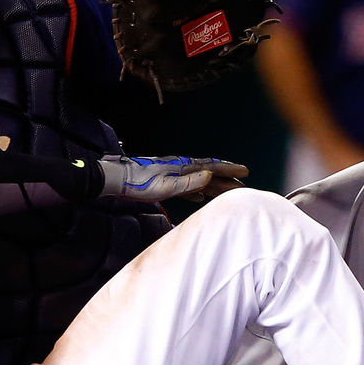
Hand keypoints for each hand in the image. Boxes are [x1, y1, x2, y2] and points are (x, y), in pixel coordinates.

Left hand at [98, 155, 248, 202]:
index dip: (230, 170)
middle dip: (227, 178)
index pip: (212, 167)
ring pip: (199, 179)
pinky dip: (197, 191)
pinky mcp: (165, 182)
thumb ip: (189, 182)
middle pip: (209, 172)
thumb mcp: (166, 186)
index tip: (245, 171)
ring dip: (215, 185)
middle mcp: (180, 168)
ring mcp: (173, 174)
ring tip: (227, 190)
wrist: (117, 180)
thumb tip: (211, 175)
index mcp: (183, 167)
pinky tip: (199, 197)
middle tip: (243, 183)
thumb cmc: (140, 185)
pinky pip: (187, 186)